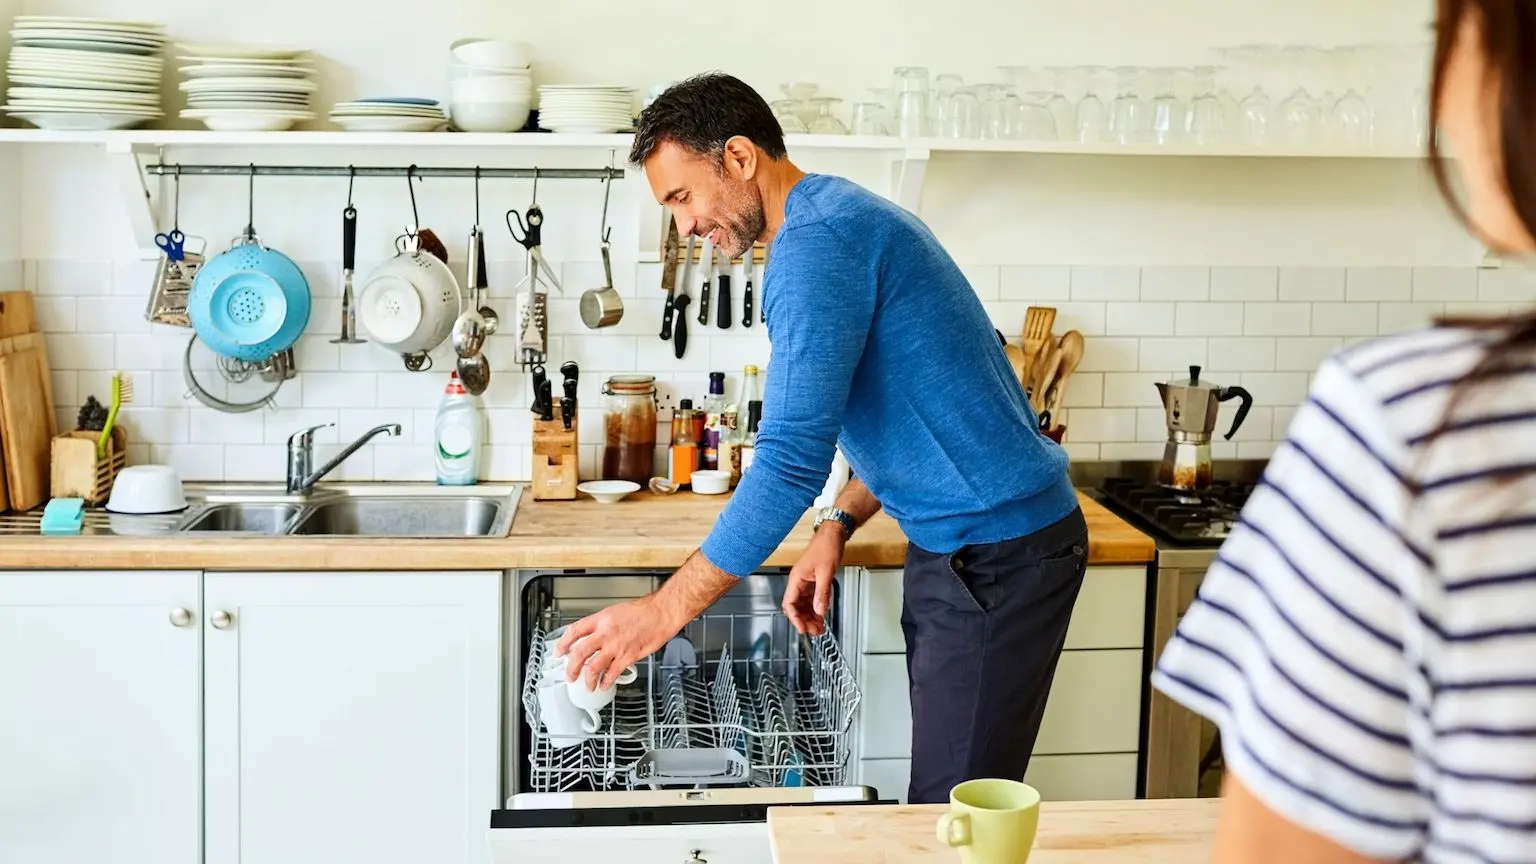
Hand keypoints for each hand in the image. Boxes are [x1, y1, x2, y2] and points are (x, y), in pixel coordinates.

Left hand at [555, 595, 680, 688]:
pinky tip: (605, 684)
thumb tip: (592, 636)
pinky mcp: (628, 657)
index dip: (563, 643)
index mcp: (601, 619)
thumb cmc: (643, 611)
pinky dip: (606, 682)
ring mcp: (616, 646)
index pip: (574, 631)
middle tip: (570, 675)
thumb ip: (602, 624)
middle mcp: (605, 633)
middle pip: (579, 653)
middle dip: (571, 668)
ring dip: (588, 680)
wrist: (661, 613)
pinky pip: (612, 673)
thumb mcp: (615, 612)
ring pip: (593, 667)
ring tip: (588, 685)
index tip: (559, 651)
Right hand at [783, 525, 845, 635]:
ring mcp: (806, 582)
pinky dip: (817, 609)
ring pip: (804, 605)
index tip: (803, 629)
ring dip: (811, 617)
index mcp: (796, 579)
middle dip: (804, 620)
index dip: (795, 618)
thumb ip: (822, 594)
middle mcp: (799, 582)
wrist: (833, 534)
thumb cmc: (826, 547)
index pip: (790, 604)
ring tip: (819, 627)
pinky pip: (812, 599)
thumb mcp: (826, 573)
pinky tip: (822, 616)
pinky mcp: (814, 581)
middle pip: (796, 607)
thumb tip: (819, 611)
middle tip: (815, 631)